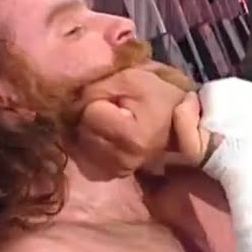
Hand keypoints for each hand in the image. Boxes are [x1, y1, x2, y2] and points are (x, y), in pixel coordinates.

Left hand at [73, 67, 190, 176]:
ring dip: (91, 130)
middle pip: (83, 131)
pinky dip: (95, 144)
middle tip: (113, 108)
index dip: (97, 100)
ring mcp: (121, 170)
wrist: (180, 121)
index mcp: (132, 136)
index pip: (89, 114)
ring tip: (111, 120)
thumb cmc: (157, 95)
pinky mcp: (117, 173)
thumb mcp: (130, 79)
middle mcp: (125, 160)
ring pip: (82, 145)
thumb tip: (71, 100)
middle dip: (91, 116)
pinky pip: (90, 157)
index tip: (115, 98)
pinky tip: (109, 135)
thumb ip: (97, 87)